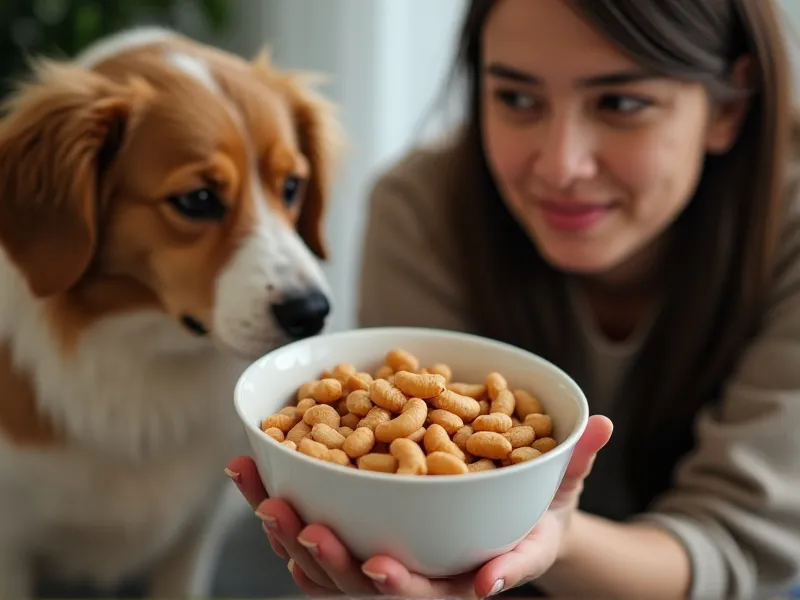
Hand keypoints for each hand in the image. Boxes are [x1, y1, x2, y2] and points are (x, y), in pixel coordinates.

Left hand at [225, 414, 612, 597]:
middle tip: (302, 525)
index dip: (410, 588)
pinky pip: (309, 544)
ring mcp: (383, 567)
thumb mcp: (559, 488)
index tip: (381, 569)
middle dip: (331, 561)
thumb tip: (601, 423)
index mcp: (468, 577)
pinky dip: (278, 514)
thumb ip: (575, 460)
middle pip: (366, 588)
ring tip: (258, 489)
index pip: (439, 595)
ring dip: (285, 533)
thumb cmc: (533, 509)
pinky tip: (254, 478)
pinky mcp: (355, 545)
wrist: (505, 525)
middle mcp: (420, 581)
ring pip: (325, 569)